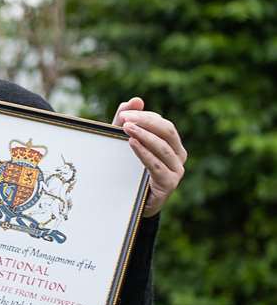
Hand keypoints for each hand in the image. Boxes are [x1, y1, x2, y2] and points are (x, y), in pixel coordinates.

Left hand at [112, 98, 186, 216]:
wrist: (133, 204)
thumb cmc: (131, 171)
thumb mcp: (127, 145)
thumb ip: (129, 123)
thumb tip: (136, 99)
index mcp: (173, 145)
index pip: (164, 125)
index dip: (146, 116)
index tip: (124, 113)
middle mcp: (179, 156)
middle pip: (167, 132)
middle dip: (146, 122)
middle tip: (125, 118)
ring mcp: (177, 170)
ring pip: (163, 147)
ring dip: (144, 135)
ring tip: (126, 128)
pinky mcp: (169, 183)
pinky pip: (156, 165)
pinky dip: (144, 152)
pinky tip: (131, 143)